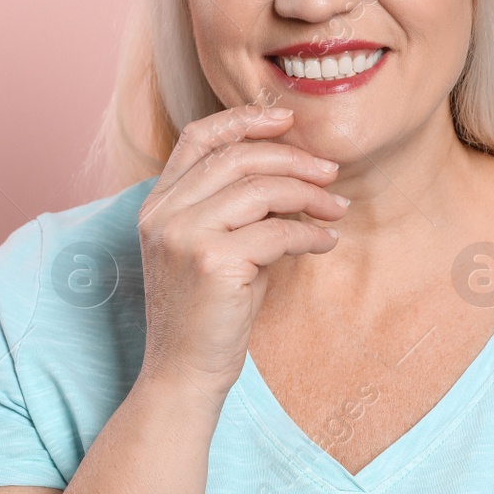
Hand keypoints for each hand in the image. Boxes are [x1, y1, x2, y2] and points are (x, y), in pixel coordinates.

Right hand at [136, 105, 346, 408]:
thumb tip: (298, 172)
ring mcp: (183, 236)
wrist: (184, 375)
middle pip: (237, 157)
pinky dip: (310, 233)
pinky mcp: (212, 262)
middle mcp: (163, 213)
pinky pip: (277, 232)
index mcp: (157, 203)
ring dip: (308, 195)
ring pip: (260, 189)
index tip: (287, 118)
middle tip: (331, 172)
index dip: (243, 119)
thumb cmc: (208, 312)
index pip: (197, 138)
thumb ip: (238, 207)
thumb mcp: (214, 247)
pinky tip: (325, 242)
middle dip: (292, 159)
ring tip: (336, 210)